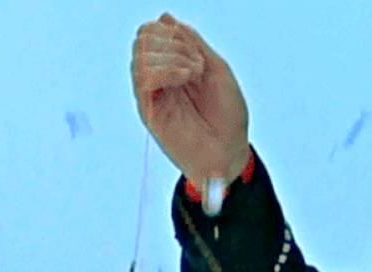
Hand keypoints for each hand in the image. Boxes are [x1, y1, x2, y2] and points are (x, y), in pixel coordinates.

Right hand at [131, 13, 250, 188]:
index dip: (172, 31)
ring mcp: (153, 94)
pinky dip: (165, 69)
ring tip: (193, 73)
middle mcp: (159, 78)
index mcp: (173, 66)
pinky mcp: (149, 111)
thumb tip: (166, 17)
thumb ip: (193, 43)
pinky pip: (143, 78)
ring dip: (172, 56)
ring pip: (141, 55)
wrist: (230, 152)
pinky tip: (184, 77)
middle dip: (172, 41)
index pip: (153, 33)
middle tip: (196, 63)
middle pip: (143, 39)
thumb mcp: (217, 68)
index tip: (197, 51)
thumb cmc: (227, 116)